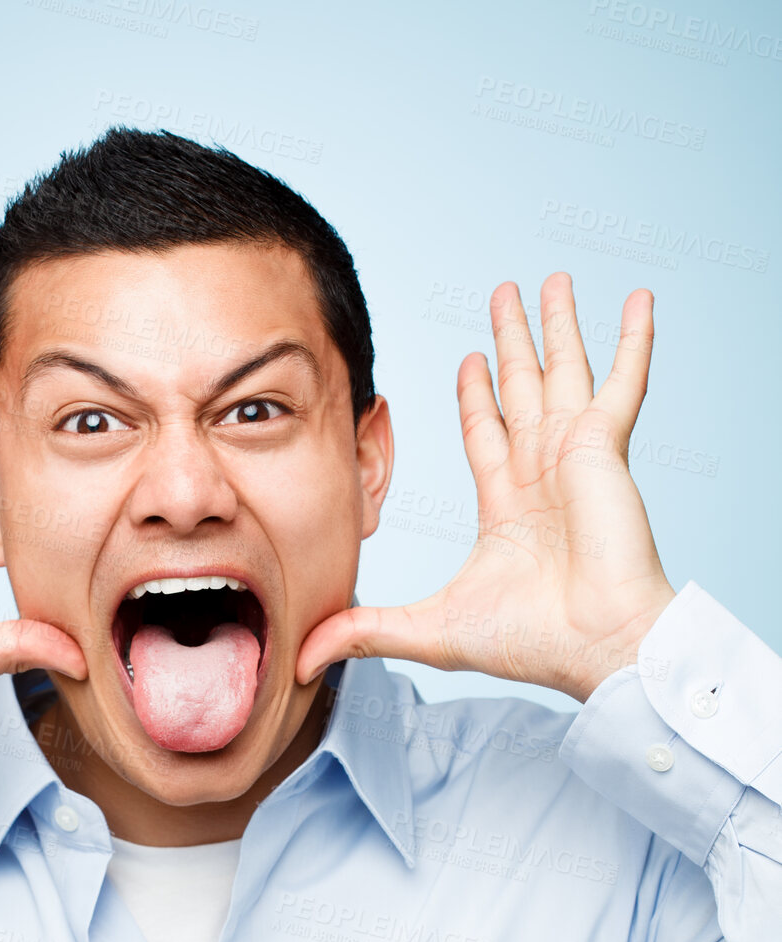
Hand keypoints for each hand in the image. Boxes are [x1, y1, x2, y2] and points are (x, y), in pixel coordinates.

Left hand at [297, 273, 676, 702]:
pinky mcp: (606, 447)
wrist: (594, 646)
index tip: (469, 357)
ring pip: (562, 372)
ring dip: (557, 326)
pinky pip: (623, 382)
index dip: (476, 394)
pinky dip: (632, 341)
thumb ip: (365, 632)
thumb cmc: (530, 643)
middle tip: (505, 293)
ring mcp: (576, 456)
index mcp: (508, 506)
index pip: (486, 432)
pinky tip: (638, 299)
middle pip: (521, 389)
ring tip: (549, 280)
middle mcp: (542, 473)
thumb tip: (304, 660)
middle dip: (512, 341)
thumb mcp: (427, 631)